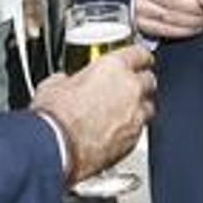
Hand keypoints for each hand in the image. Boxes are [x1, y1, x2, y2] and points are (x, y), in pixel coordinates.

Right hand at [31, 44, 155, 184]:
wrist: (57, 148)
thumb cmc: (56, 117)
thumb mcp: (53, 85)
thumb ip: (67, 79)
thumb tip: (63, 82)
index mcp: (113, 67)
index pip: (140, 53)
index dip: (138, 57)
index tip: (136, 60)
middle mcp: (131, 89)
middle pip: (149, 80)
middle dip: (140, 83)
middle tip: (125, 88)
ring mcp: (135, 116)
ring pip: (148, 107)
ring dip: (138, 107)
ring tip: (121, 112)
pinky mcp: (134, 140)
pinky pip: (139, 130)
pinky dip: (131, 129)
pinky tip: (115, 132)